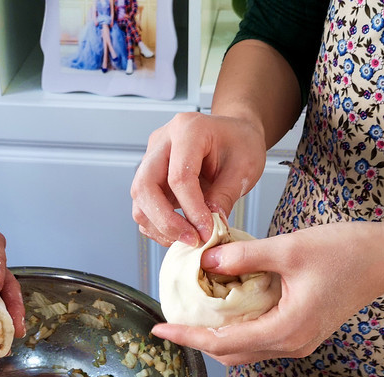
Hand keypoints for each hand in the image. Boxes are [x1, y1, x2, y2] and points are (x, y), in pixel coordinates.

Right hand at [131, 111, 265, 246]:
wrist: (233, 134)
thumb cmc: (240, 143)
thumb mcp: (244, 168)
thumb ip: (224, 196)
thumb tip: (207, 227)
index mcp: (188, 130)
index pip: (179, 177)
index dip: (192, 210)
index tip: (207, 231)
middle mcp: (162, 141)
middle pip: (145, 187)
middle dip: (165, 221)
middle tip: (191, 239)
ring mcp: (151, 158)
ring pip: (139, 199)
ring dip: (159, 226)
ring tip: (187, 238)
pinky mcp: (150, 175)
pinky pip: (143, 205)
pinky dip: (157, 225)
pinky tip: (180, 232)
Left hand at [150, 223, 383, 365]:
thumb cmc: (347, 250)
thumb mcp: (289, 248)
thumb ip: (244, 257)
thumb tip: (205, 262)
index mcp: (286, 331)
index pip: (222, 342)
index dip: (187, 336)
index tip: (159, 328)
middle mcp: (292, 345)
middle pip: (231, 354)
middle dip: (197, 341)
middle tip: (170, 320)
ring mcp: (300, 342)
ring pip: (246, 350)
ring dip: (217, 336)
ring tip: (192, 314)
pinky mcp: (305, 332)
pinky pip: (262, 339)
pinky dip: (238, 328)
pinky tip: (225, 306)